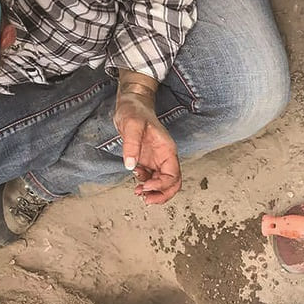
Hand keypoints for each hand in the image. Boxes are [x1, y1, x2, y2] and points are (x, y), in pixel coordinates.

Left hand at [113, 70, 181, 204]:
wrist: (131, 104)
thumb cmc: (135, 111)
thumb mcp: (132, 125)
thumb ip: (131, 145)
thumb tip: (130, 165)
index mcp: (167, 150)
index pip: (173, 175)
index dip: (162, 185)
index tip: (146, 187)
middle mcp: (165, 157)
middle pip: (172, 183)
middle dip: (161, 194)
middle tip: (146, 199)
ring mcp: (157, 160)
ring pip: (163, 183)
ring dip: (153, 192)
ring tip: (138, 193)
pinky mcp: (148, 161)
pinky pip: (152, 178)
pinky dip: (146, 184)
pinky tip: (135, 181)